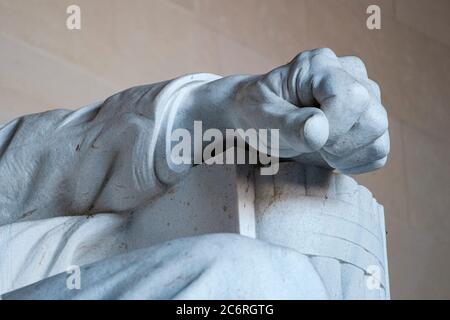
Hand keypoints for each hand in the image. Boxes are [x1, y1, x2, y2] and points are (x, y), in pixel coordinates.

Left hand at [232, 48, 388, 173]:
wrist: (257, 120)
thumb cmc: (256, 113)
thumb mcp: (260, 117)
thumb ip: (287, 124)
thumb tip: (320, 130)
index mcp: (320, 65)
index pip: (352, 97)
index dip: (333, 126)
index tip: (305, 135)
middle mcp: (349, 75)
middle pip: (374, 119)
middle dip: (340, 144)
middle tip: (311, 145)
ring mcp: (364, 97)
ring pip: (379, 135)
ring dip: (347, 155)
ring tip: (318, 149)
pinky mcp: (367, 122)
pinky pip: (379, 152)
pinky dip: (355, 162)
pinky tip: (330, 155)